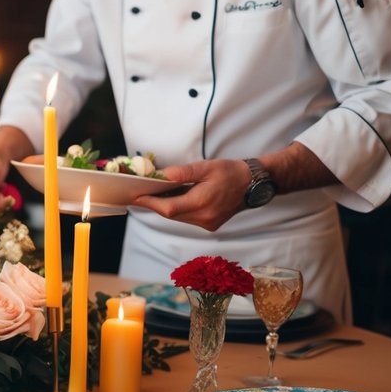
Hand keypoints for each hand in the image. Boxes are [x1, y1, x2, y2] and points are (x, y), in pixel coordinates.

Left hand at [130, 158, 249, 230]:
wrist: (254, 184)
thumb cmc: (231, 172)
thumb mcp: (207, 167)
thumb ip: (183, 172)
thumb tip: (162, 175)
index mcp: (202, 202)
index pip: (168, 207)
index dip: (150, 203)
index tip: (135, 197)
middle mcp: (204, 217)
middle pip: (171, 214)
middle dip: (154, 204)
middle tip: (140, 193)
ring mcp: (208, 223)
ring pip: (178, 217)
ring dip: (166, 206)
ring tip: (154, 194)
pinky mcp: (210, 224)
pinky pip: (187, 218)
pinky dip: (178, 209)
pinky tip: (173, 198)